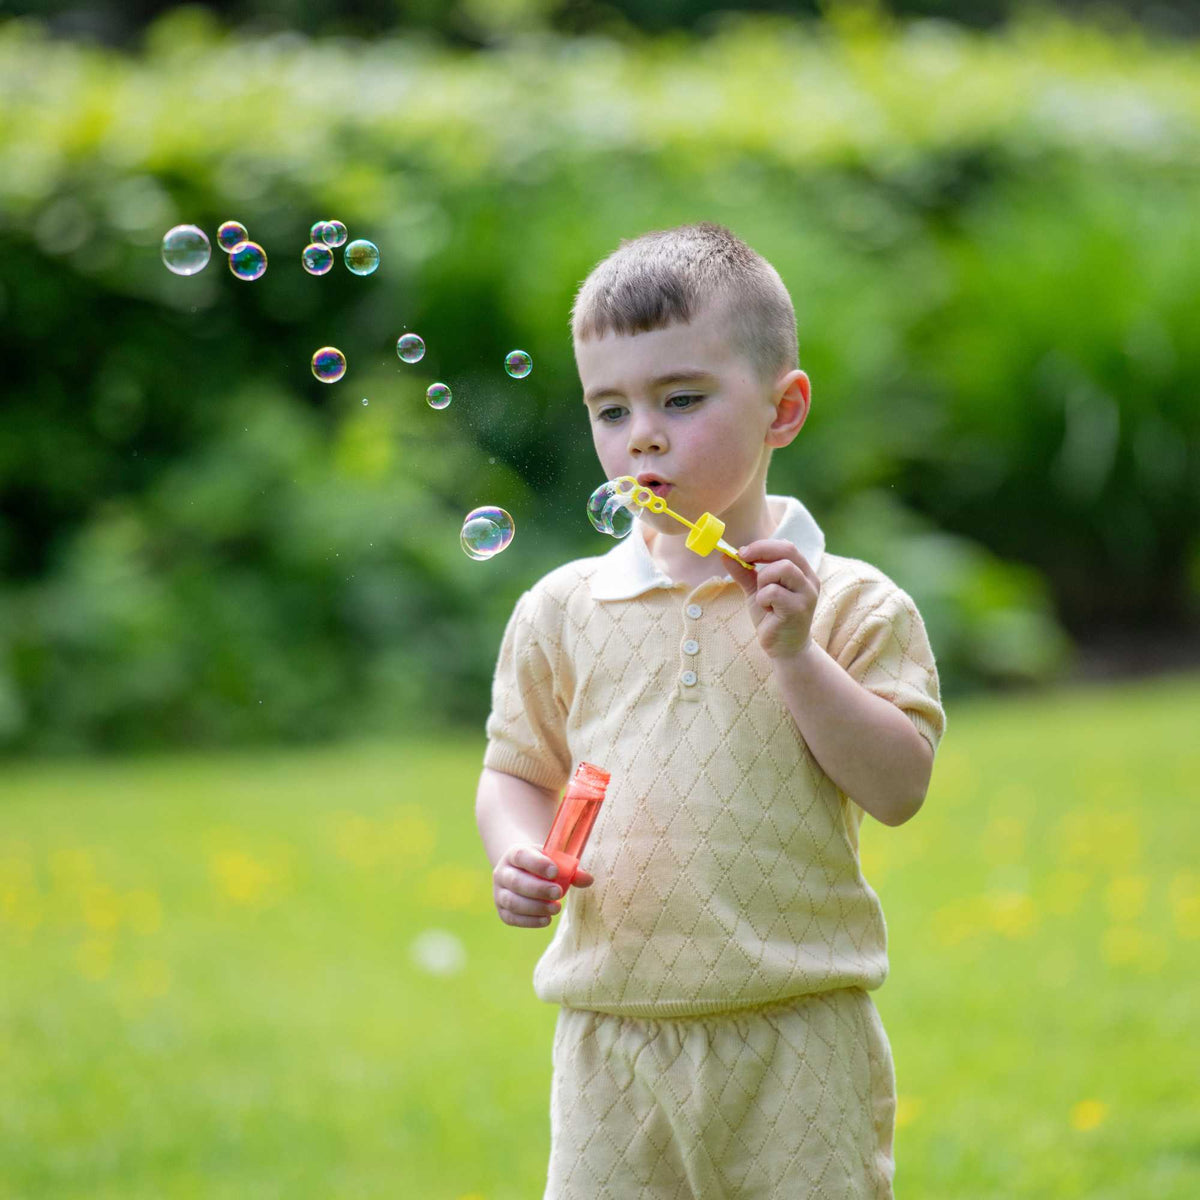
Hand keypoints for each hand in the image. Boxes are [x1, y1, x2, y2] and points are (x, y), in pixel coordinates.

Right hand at [491, 844, 593, 928]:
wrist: (521, 871)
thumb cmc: (542, 865)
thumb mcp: (552, 860)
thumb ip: (570, 869)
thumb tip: (588, 879)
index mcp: (514, 854)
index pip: (521, 856)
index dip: (537, 864)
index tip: (555, 872)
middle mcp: (502, 872)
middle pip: (516, 881)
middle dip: (538, 889)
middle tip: (559, 892)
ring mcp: (499, 892)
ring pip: (512, 901)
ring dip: (536, 906)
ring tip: (556, 907)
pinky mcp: (502, 910)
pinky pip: (512, 918)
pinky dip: (530, 921)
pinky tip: (546, 919)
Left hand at [722, 539, 819, 658]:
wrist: (784, 648)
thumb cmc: (773, 618)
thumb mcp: (757, 591)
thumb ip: (745, 573)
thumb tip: (726, 555)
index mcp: (803, 572)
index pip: (787, 546)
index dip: (762, 545)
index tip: (742, 552)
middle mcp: (809, 580)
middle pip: (787, 551)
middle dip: (760, 552)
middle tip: (743, 561)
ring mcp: (807, 594)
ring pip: (781, 569)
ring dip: (763, 580)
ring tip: (763, 597)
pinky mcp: (798, 609)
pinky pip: (773, 592)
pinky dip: (763, 598)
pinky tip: (767, 610)